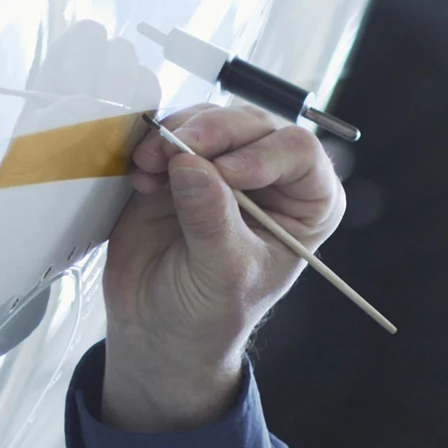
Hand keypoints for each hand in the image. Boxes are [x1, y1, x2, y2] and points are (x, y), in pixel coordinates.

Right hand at [101, 103, 344, 431]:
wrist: (159, 326)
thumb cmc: (209, 313)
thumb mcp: (222, 273)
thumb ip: (211, 220)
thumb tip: (193, 166)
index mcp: (305, 204)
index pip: (299, 153)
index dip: (261, 154)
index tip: (224, 173)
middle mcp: (271, 177)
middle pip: (251, 126)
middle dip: (211, 134)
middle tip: (176, 151)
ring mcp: (224, 166)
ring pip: (210, 121)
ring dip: (176, 135)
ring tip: (150, 165)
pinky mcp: (182, 165)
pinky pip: (170, 134)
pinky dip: (152, 144)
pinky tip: (142, 172)